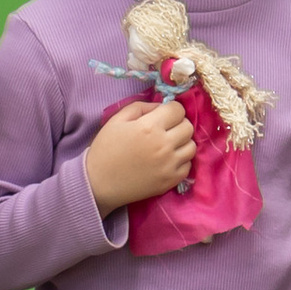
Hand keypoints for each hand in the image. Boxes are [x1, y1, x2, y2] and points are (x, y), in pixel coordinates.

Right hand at [86, 98, 195, 213]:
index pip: (178, 110)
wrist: (98, 183)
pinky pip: (188, 165)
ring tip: (167, 146)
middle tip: (165, 130)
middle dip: (178, 124)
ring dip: (182, 143)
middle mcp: (163, 145)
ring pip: (192, 146)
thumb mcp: (117, 120)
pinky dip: (180, 161)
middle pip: (188, 127)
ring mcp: (169, 165)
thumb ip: (142, 107)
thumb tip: (162, 106)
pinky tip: (166, 161)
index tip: (163, 116)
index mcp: (149, 127)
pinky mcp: (171, 181)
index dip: (171, 110)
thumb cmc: (106, 148)